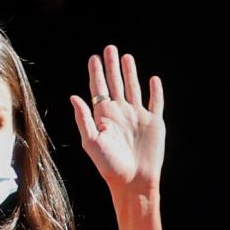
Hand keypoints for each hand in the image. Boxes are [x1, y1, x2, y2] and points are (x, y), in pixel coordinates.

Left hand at [70, 45, 164, 197]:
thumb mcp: (93, 142)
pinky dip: (155, 91)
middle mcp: (120, 114)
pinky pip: (156, 102)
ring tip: (126, 57)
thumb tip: (73, 97)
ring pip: (134, 88)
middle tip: (109, 48)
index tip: (94, 58)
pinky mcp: (154, 123)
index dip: (96, 73)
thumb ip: (83, 119)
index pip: (99, 90)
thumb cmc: (110, 166)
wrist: (134, 182)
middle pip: (116, 84)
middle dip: (112, 67)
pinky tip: (153, 79)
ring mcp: (137, 117)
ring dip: (131, 73)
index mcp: (104, 117)